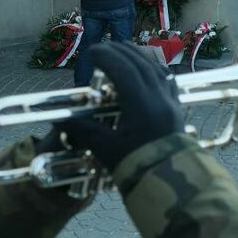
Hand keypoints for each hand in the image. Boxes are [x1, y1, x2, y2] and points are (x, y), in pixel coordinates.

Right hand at [64, 42, 183, 172]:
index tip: (91, 52)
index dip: (106, 57)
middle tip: (104, 48)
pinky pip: (168, 81)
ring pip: (157, 70)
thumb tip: (60, 119)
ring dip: (139, 57)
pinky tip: (150, 70)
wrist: (172, 188)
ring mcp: (171, 103)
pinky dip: (155, 70)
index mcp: (141, 104)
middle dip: (121, 52)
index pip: (123, 69)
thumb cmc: (137, 168)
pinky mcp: (178, 111)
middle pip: (141, 64)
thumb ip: (84, 130)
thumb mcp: (106, 149)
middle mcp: (159, 98)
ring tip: (124, 52)